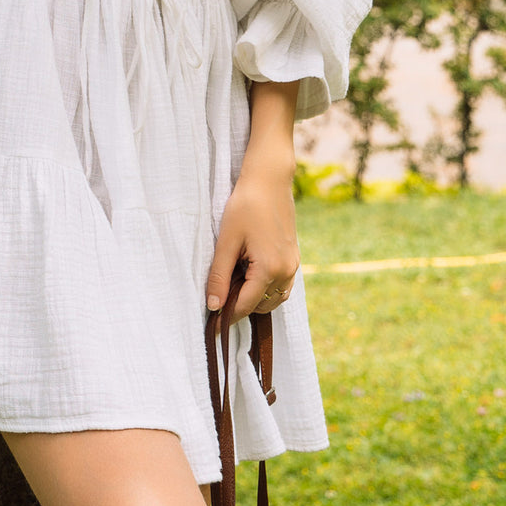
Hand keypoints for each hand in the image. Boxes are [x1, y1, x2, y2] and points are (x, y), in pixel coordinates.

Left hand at [205, 168, 299, 322]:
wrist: (269, 180)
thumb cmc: (245, 205)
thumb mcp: (227, 240)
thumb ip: (219, 275)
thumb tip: (213, 305)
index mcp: (269, 270)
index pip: (245, 306)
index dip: (225, 316)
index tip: (211, 325)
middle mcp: (286, 272)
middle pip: (260, 306)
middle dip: (240, 306)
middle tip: (218, 295)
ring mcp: (293, 266)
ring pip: (273, 299)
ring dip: (254, 299)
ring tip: (232, 283)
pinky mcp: (294, 258)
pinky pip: (281, 286)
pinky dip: (265, 289)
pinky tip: (248, 274)